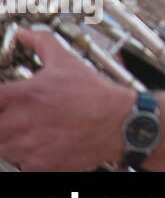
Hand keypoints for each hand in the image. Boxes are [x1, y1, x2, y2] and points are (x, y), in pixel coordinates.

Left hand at [0, 28, 134, 170]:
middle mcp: (25, 120)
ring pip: (3, 147)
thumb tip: (25, 33)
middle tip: (15, 118)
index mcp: (27, 94)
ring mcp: (31, 145)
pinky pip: (20, 164)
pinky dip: (25, 157)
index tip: (4, 101)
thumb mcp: (67, 62)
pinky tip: (39, 146)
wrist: (120, 122)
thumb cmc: (95, 94)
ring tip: (28, 132)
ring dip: (11, 140)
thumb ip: (42, 43)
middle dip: (4, 121)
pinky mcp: (40, 164)